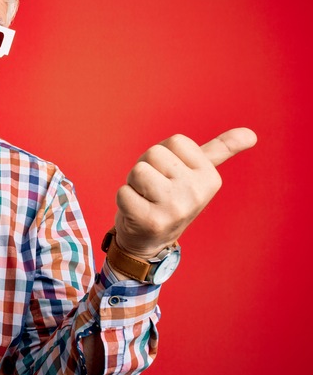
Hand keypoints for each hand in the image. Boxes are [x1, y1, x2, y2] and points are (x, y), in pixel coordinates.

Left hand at [114, 127, 256, 257]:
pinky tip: (136, 213)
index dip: (165, 155)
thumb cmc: (170, 198)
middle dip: (147, 168)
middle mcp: (196, 193)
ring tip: (145, 199)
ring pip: (137, 171)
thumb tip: (251, 134)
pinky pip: (123, 192)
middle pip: (154, 153)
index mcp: (210, 178)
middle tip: (154, 189)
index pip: (175, 141)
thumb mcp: (198, 175)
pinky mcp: (150, 221)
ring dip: (133, 184)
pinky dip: (124, 199)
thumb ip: (221, 151)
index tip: (169, 175)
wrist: (150, 240)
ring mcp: (174, 208)